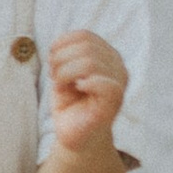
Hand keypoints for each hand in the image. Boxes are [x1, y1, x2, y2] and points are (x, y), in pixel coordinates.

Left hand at [48, 30, 127, 155]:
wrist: (75, 136)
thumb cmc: (70, 105)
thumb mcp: (64, 73)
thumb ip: (68, 53)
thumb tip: (60, 45)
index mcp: (107, 55)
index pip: (84, 35)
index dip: (61, 45)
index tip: (52, 62)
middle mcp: (118, 66)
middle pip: (85, 46)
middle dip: (61, 60)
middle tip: (55, 77)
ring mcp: (120, 83)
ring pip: (90, 62)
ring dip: (66, 72)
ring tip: (61, 85)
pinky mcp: (116, 101)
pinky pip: (103, 83)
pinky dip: (82, 83)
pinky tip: (77, 90)